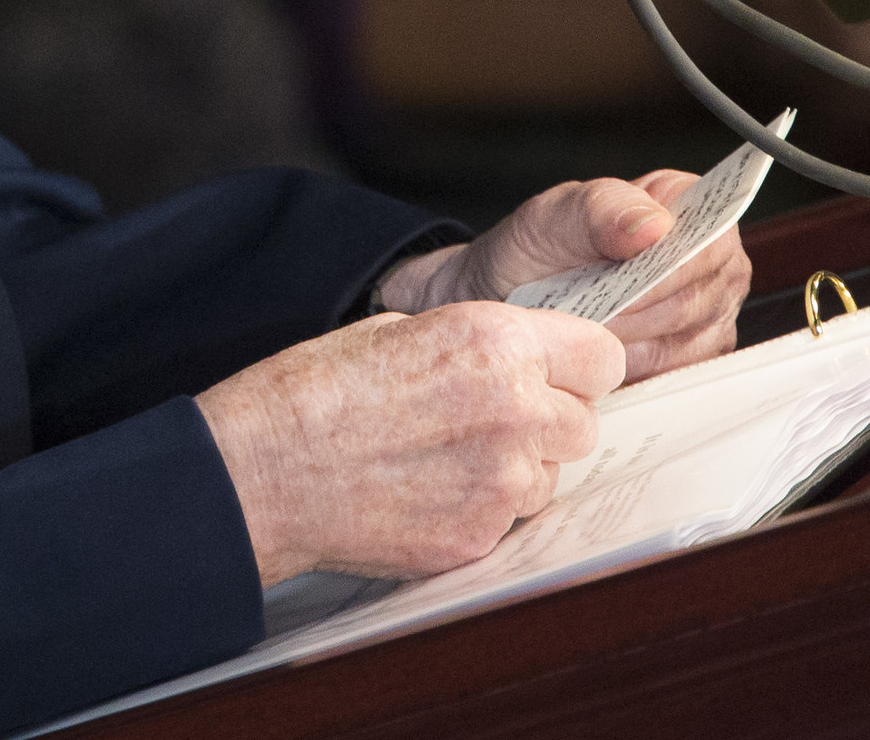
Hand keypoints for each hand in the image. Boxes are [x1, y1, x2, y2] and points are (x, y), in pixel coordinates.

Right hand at [195, 304, 622, 579]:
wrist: (266, 470)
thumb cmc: (314, 393)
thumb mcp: (398, 330)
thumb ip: (475, 345)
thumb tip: (511, 361)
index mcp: (496, 344)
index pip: (602, 357)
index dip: (576, 366)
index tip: (557, 374)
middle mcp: (515, 412)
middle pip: (584, 423)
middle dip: (547, 421)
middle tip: (488, 418)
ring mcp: (501, 483)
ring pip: (549, 477)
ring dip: (515, 468)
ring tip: (444, 457)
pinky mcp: (480, 538)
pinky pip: (508, 521)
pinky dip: (479, 508)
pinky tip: (425, 491)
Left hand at [379, 173, 747, 381]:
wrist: (509, 297)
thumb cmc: (536, 250)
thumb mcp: (553, 216)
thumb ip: (601, 209)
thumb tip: (655, 225)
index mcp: (686, 201)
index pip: (706, 246)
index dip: (663, 273)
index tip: (613, 284)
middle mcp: (711, 256)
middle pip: (696, 301)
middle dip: (632, 312)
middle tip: (582, 310)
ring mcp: (710, 308)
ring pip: (686, 344)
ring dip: (627, 345)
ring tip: (585, 325)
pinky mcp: (697, 354)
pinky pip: (677, 374)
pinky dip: (631, 370)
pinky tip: (598, 353)